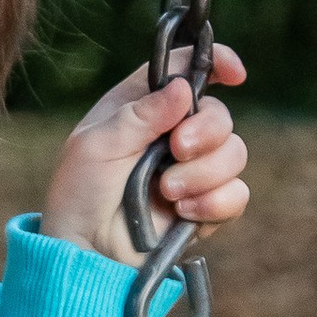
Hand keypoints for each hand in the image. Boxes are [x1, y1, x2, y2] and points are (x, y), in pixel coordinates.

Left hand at [37, 46, 248, 267]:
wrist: (84, 253)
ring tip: (167, 192)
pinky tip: (184, 211)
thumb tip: (182, 88)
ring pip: (235, 153)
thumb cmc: (80, 194)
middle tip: (176, 150)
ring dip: (204, 172)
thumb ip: (140, 114)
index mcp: (144, 107)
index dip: (216, 63)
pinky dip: (216, 202)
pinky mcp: (205, 207)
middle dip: (206, 131)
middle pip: (220, 115)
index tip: (234, 74)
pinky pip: (237, 195)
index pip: (187, 70)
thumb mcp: (96, 145)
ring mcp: (192, 171)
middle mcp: (174, 133)